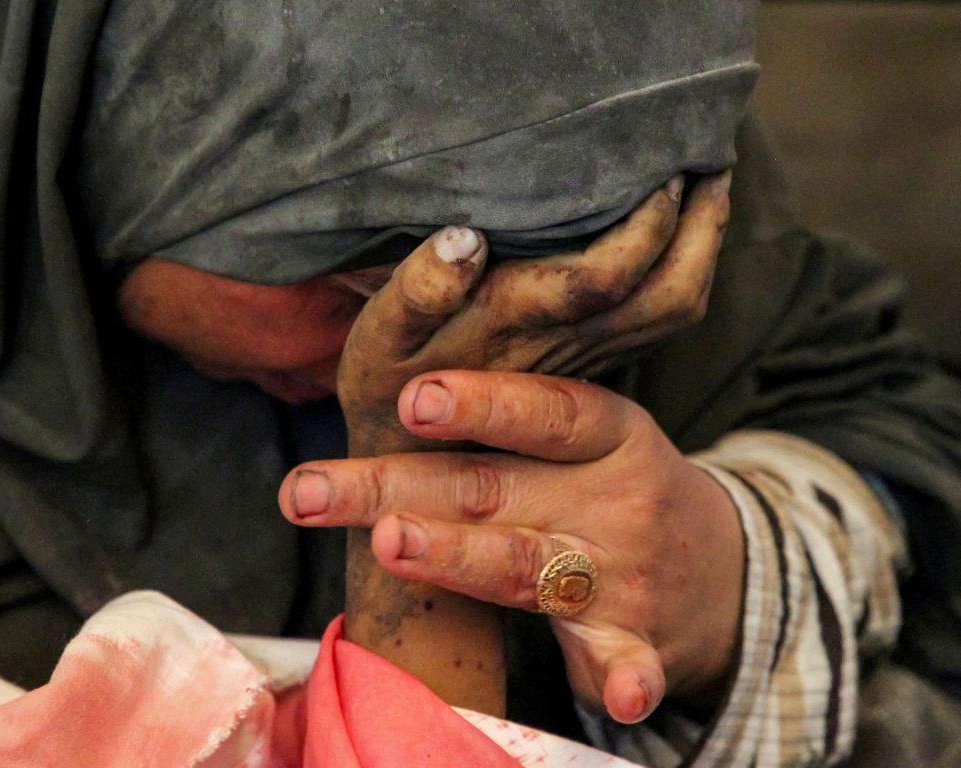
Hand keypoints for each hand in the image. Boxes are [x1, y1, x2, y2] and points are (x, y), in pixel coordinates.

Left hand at [280, 370, 744, 721]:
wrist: (722, 567)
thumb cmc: (618, 487)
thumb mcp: (590, 440)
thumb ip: (512, 425)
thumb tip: (394, 390)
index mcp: (608, 433)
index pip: (544, 410)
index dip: (481, 403)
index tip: (412, 400)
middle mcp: (615, 498)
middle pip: (492, 488)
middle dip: (394, 489)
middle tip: (309, 491)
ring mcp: (624, 575)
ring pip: (525, 568)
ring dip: (462, 557)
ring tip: (394, 545)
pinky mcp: (636, 643)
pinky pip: (630, 664)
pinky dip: (628, 680)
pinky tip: (623, 698)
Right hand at [336, 172, 730, 452]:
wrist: (416, 476)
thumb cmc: (388, 392)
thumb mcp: (377, 343)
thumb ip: (416, 292)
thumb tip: (466, 238)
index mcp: (511, 326)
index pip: (602, 276)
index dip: (643, 221)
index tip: (658, 160)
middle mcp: (563, 346)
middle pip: (664, 296)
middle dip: (700, 227)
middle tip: (712, 158)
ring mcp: (585, 362)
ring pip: (671, 313)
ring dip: (703, 249)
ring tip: (711, 189)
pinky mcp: (590, 368)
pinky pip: (657, 324)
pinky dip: (684, 275)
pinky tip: (681, 238)